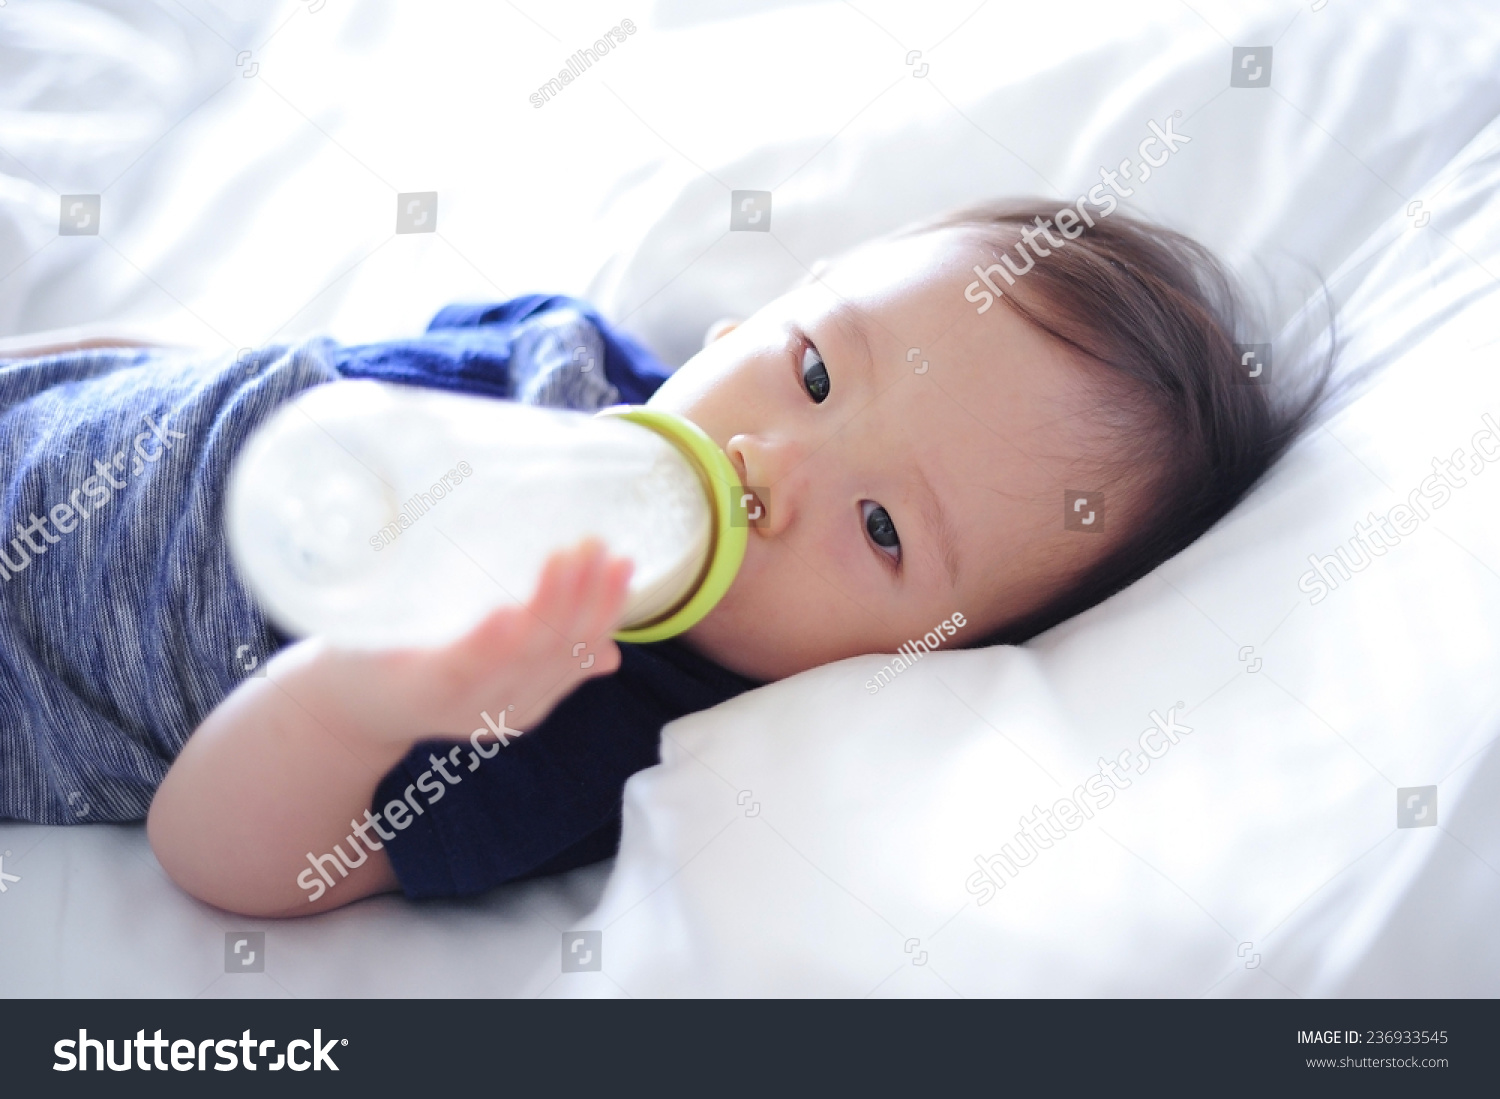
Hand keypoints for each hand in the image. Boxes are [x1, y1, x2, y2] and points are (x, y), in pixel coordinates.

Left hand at [291, 539, 633, 745]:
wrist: (339, 704)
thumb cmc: (414, 663)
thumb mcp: (488, 658)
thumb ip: (540, 650)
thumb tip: (610, 652)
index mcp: (530, 697)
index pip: (583, 651)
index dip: (608, 607)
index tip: (622, 560)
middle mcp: (508, 708)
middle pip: (561, 650)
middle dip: (587, 596)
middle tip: (595, 544)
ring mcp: (466, 703)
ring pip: (525, 654)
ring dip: (550, 604)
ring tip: (563, 557)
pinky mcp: (424, 688)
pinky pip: (467, 666)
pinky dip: (492, 641)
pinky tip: (506, 613)